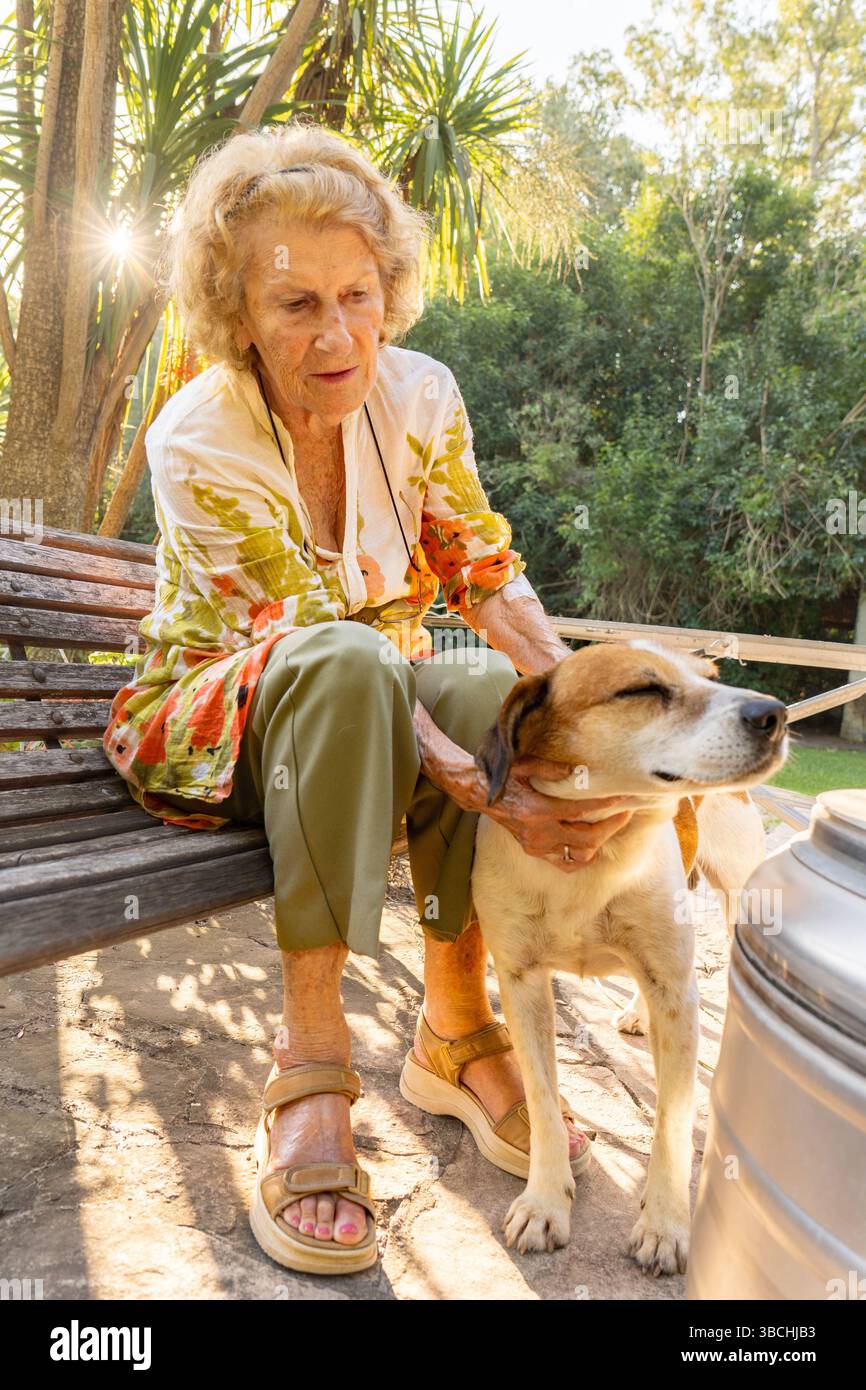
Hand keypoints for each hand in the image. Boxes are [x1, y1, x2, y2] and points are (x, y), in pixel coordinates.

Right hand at [451, 752, 631, 871]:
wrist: (480, 794)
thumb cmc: (505, 776)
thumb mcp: (524, 763)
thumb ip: (551, 767)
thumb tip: (579, 771)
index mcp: (536, 809)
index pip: (580, 811)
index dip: (605, 806)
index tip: (623, 798)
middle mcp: (538, 832)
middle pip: (586, 838)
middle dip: (611, 826)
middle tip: (625, 813)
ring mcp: (536, 845)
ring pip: (578, 854)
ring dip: (599, 842)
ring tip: (610, 826)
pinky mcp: (535, 851)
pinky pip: (564, 862)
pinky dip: (581, 856)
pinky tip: (592, 843)